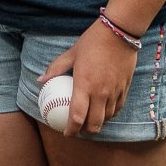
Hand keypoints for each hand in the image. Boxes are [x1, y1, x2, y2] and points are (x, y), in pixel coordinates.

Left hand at [39, 20, 139, 136]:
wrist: (119, 33)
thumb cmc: (92, 41)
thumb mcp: (71, 53)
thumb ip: (55, 68)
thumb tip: (41, 80)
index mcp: (84, 85)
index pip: (77, 116)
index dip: (71, 130)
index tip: (66, 133)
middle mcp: (101, 92)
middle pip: (94, 123)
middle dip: (85, 131)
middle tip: (78, 130)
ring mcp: (114, 92)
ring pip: (107, 118)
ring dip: (98, 123)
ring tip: (90, 122)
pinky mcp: (124, 88)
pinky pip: (118, 108)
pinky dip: (110, 114)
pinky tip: (104, 111)